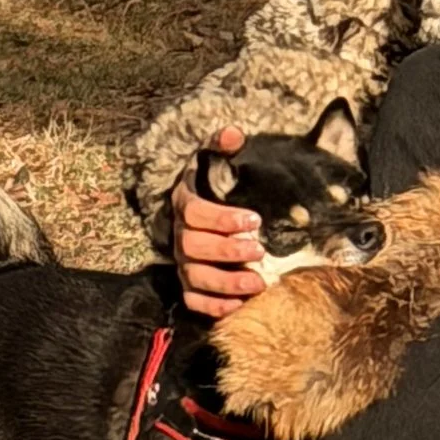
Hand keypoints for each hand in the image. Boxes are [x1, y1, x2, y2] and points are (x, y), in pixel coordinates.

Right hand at [170, 126, 266, 318]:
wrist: (197, 208)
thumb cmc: (210, 183)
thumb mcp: (211, 158)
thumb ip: (220, 144)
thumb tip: (234, 133)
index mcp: (183, 203)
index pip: (194, 213)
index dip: (222, 219)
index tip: (254, 219)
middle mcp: (179, 235)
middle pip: (193, 248)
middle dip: (227, 252)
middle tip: (260, 250)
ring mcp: (182, 262)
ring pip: (194, 278)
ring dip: (226, 283)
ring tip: (259, 283)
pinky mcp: (189, 284)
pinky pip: (193, 300)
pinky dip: (213, 306)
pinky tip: (239, 305)